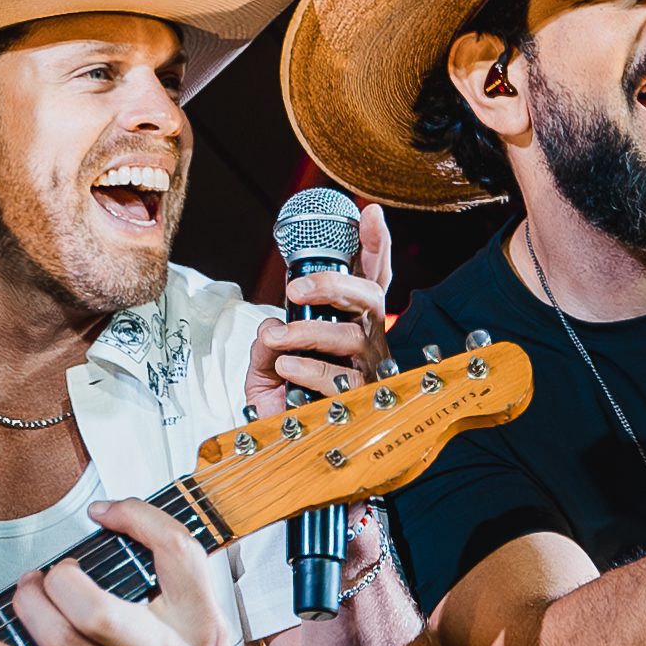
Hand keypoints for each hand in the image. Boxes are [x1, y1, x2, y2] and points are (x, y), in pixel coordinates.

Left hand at [0, 498, 228, 645]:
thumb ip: (184, 597)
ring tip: (28, 593)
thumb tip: (130, 539)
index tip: (106, 512)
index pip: (176, 553)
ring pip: (62, 641)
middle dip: (63, 579)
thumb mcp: (212, 642)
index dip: (136, 517)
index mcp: (201, 627)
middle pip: (98, 608)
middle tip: (57, 573)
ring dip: (30, 607)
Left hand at [243, 202, 395, 410]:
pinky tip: (286, 366)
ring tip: (277, 338)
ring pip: (350, 336)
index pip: (369, 274)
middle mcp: (366, 336)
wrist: (284, 434)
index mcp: (350, 317)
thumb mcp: (271, 353)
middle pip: (369, 295)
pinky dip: (310, 368)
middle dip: (333, 284)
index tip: (369, 211)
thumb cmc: (285, 387)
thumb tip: (271, 326)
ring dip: (308, 333)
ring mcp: (368, 366)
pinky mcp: (360, 397)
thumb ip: (271, 334)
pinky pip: (340, 377)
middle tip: (295, 289)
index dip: (374, 243)